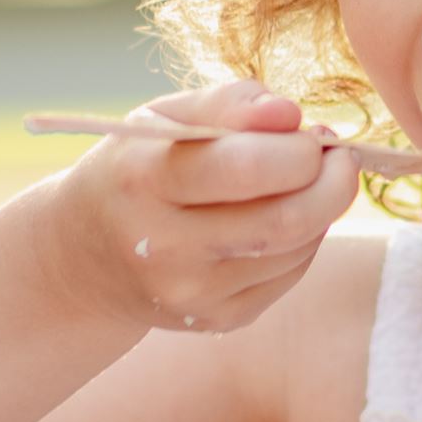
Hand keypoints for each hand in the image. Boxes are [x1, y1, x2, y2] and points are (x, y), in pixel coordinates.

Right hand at [44, 81, 358, 336]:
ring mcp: (191, 293)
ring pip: (297, 248)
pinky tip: (280, 219)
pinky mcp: (219, 320)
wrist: (86, 257)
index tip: (312, 134)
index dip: (302, 149)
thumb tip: (292, 114)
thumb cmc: (138, 168)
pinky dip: (304, 241)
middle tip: (335, 158)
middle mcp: (163, 246)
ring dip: (321, 210)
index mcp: (143, 179)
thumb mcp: (165, 118)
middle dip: (334, 183)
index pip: (248, 167)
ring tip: (304, 183)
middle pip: (286, 220)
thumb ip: (230, 102)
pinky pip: (291, 275)